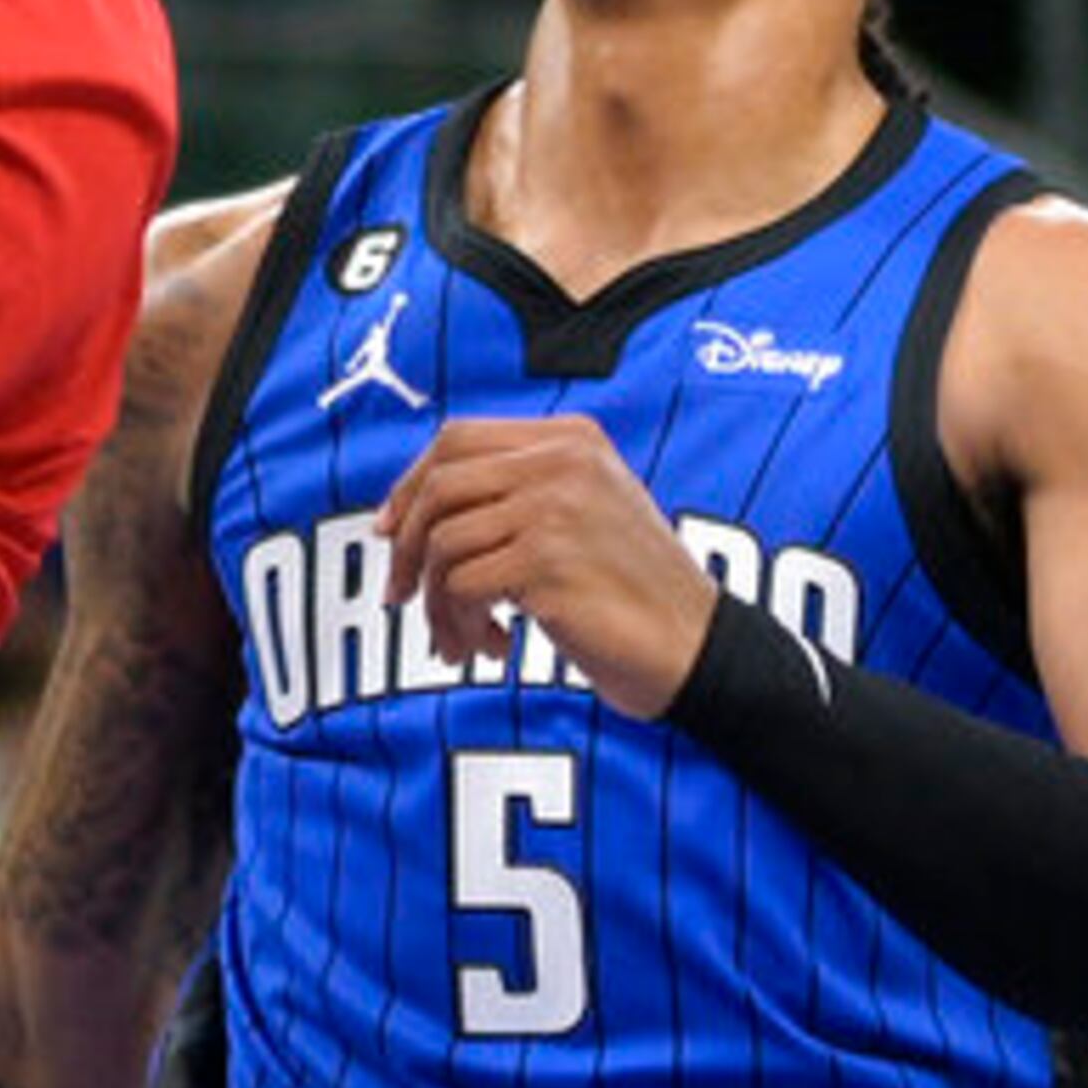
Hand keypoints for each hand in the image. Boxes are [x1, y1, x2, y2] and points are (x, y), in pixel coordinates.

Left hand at [382, 415, 718, 716]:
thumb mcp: (583, 513)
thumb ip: (516, 494)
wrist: (698, 648)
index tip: (390, 530)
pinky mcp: (548, 562)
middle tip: (403, 595)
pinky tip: (496, 648)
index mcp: (571, 438)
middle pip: (439, 486)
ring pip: (443, 544)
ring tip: (464, 639)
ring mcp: (555, 508)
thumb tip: (408, 514)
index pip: (457, 438)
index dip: (410, 483)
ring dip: (439, 605)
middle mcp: (561, 461)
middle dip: (408, 547)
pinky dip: (463, 626)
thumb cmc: (634, 592)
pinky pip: (462, 589)